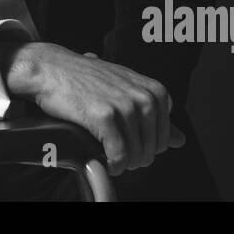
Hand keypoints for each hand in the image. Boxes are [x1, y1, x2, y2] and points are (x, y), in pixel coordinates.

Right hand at [5, 42, 183, 174]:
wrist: (52, 69)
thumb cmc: (87, 79)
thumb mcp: (127, 90)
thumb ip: (156, 115)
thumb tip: (181, 140)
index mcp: (155, 91)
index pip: (165, 137)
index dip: (146, 145)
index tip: (129, 142)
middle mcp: (144, 96)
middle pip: (153, 149)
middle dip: (136, 157)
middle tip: (117, 152)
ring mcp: (125, 105)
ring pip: (137, 154)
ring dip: (124, 163)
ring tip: (110, 157)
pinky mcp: (105, 116)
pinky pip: (119, 154)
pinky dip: (113, 164)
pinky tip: (104, 160)